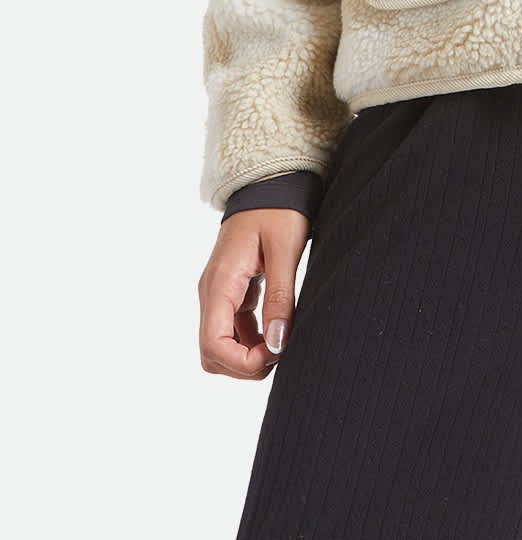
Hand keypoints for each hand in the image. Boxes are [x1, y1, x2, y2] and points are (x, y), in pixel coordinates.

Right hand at [198, 208, 310, 379]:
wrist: (271, 182)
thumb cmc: (279, 210)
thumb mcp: (285, 250)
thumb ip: (281, 298)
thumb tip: (277, 345)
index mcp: (220, 283)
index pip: (213, 346)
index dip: (243, 363)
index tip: (276, 353)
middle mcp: (212, 292)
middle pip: (212, 354)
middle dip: (243, 365)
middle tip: (280, 350)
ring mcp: (219, 293)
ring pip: (219, 346)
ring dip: (247, 355)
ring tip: (281, 341)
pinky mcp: (230, 291)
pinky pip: (232, 329)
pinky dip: (250, 340)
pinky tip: (275, 331)